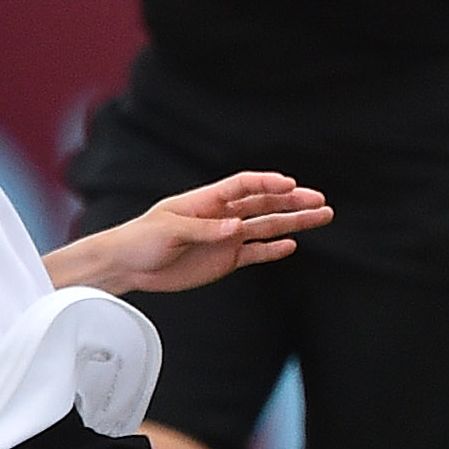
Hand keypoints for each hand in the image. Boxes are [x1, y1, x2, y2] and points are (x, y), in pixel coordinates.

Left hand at [53, 171, 332, 294]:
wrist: (128, 265)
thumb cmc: (141, 239)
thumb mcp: (169, 230)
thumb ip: (205, 229)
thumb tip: (236, 227)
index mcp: (207, 200)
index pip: (244, 186)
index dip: (268, 183)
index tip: (290, 184)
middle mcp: (222, 216)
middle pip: (264, 204)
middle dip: (292, 201)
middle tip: (319, 200)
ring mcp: (226, 237)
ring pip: (267, 226)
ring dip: (293, 222)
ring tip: (321, 216)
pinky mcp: (224, 259)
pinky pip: (255, 253)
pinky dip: (273, 249)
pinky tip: (292, 244)